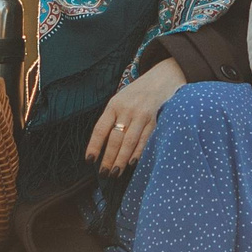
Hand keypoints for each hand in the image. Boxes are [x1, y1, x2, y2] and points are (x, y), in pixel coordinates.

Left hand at [86, 59, 185, 173]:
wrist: (162, 78)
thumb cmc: (137, 93)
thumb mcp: (120, 99)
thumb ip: (112, 118)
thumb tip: (102, 145)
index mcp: (114, 104)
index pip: (100, 128)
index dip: (94, 146)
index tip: (89, 160)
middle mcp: (127, 110)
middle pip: (115, 138)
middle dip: (108, 158)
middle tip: (104, 173)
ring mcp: (142, 115)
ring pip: (129, 142)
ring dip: (121, 159)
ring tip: (115, 172)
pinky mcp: (155, 120)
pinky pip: (144, 140)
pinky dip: (138, 152)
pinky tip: (131, 163)